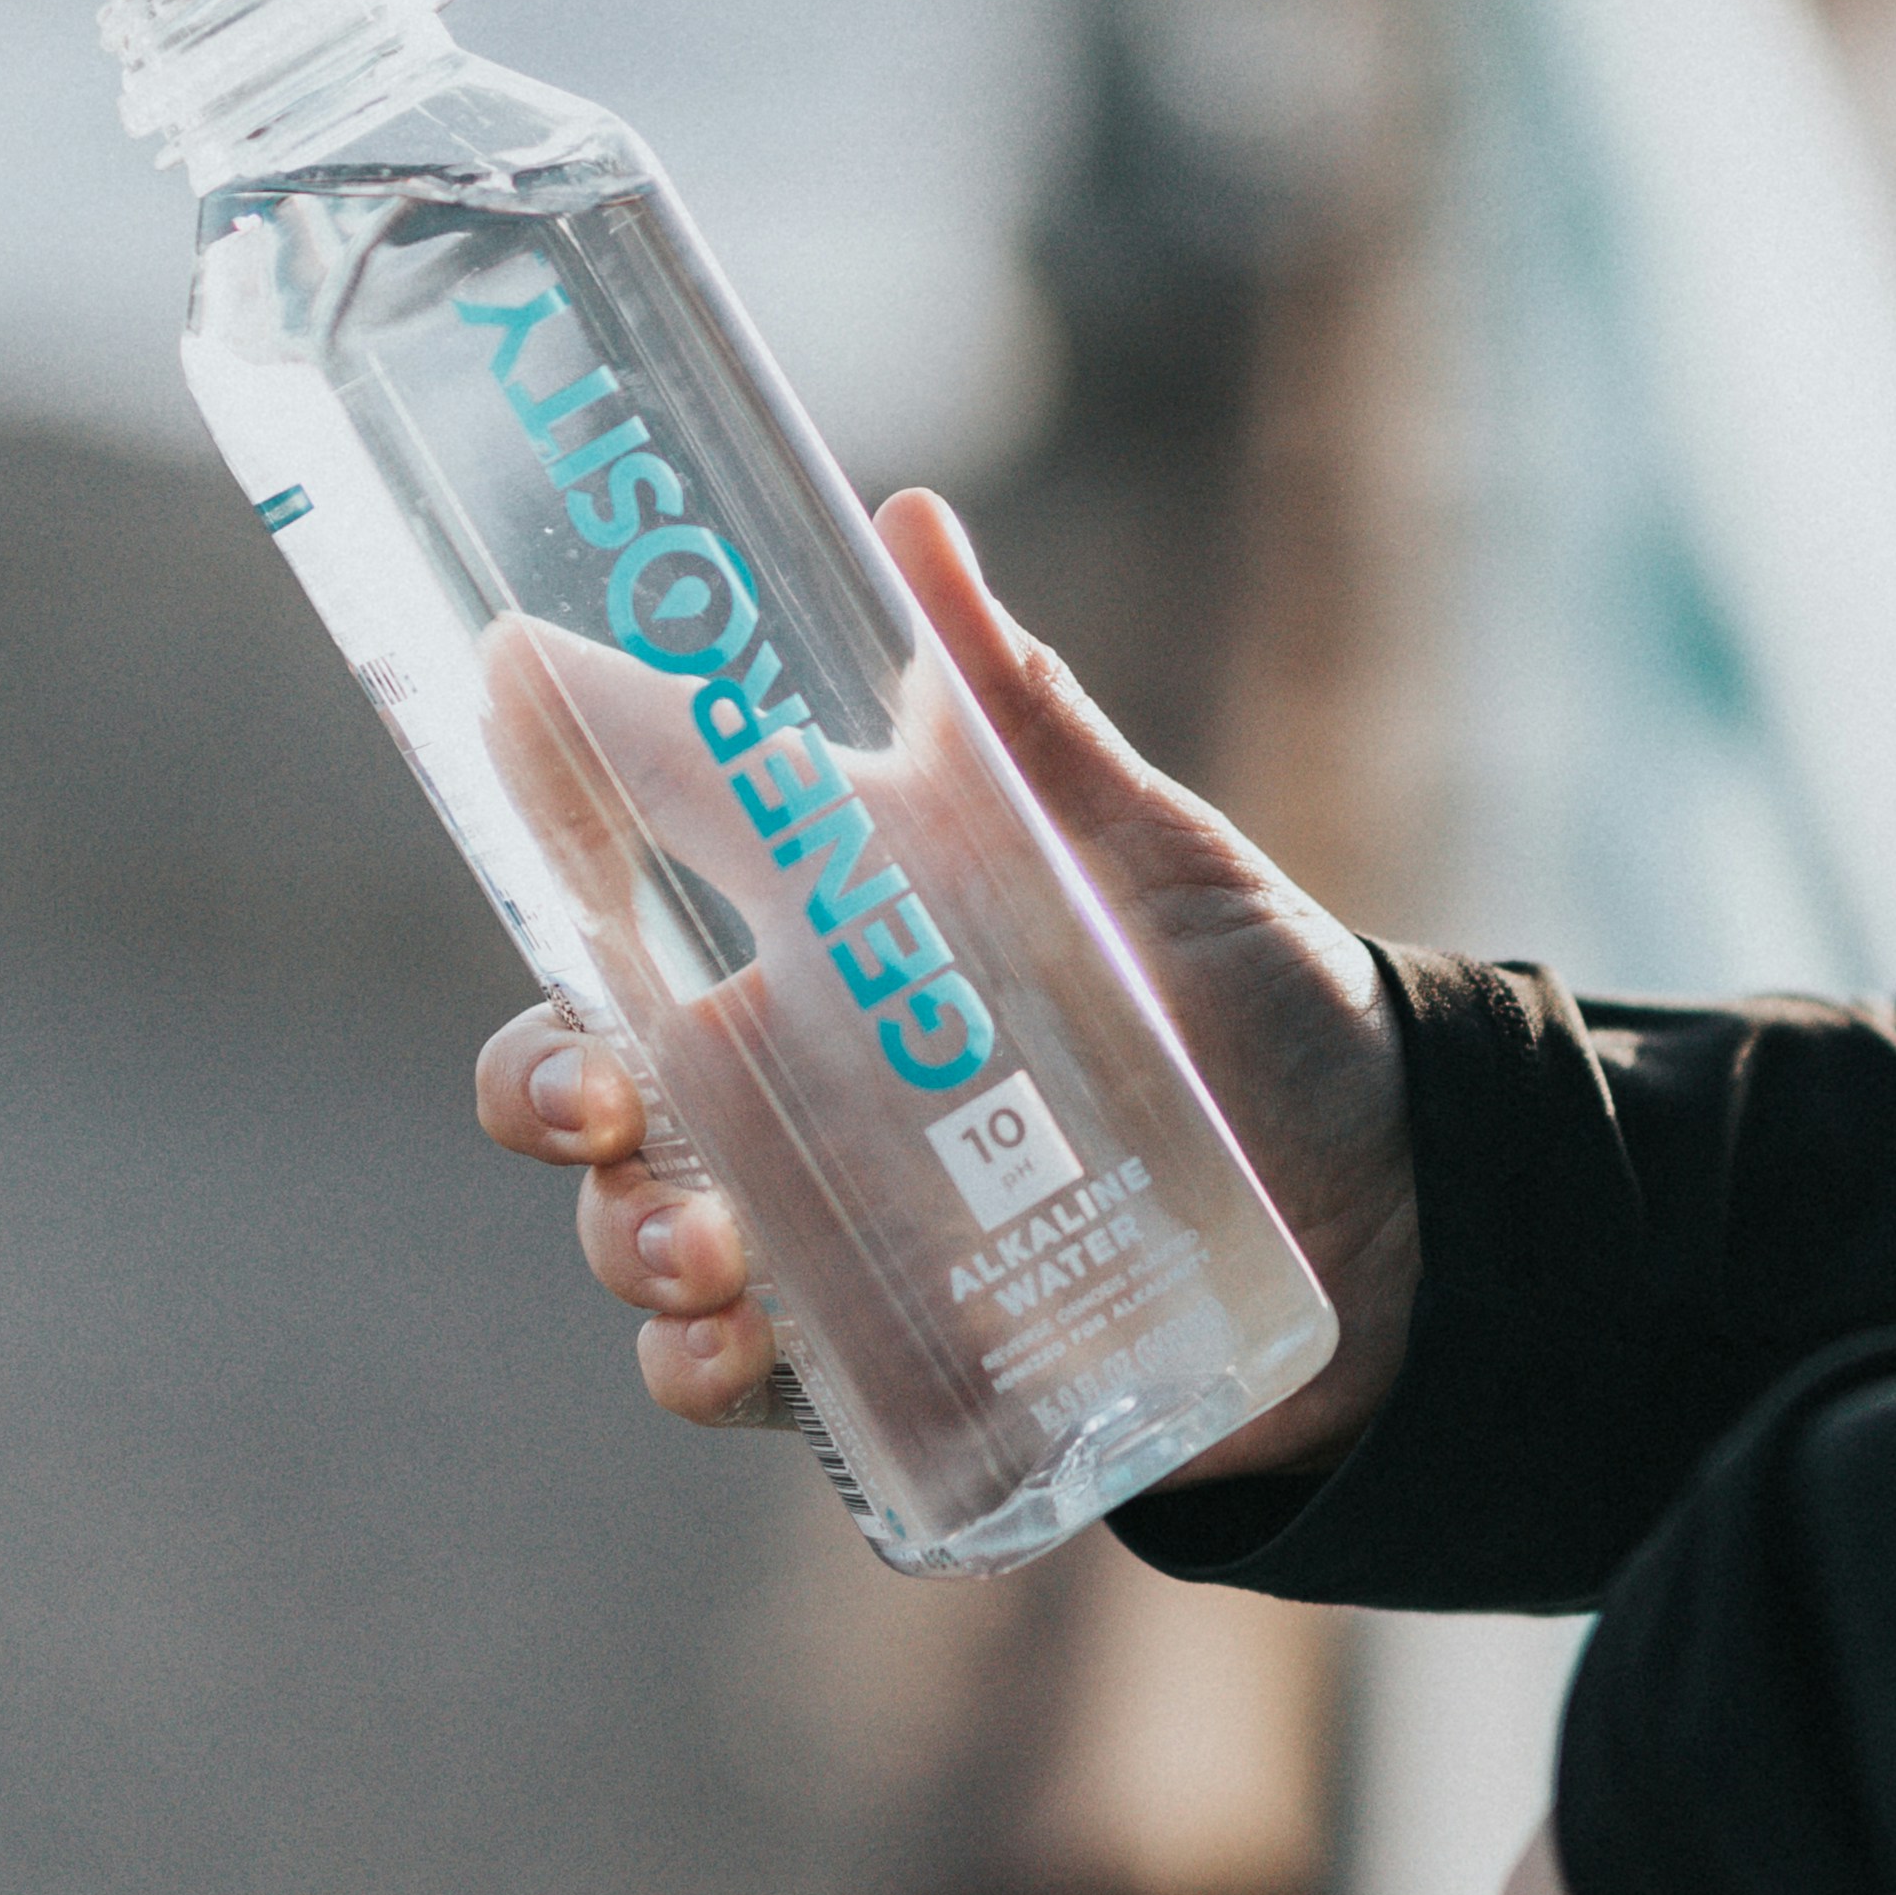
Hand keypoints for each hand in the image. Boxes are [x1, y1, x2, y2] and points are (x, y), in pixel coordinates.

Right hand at [472, 484, 1421, 1473]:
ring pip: (635, 1228)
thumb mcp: (1137, 851)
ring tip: (702, 1246)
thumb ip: (1018, 714)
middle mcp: (783, 1083)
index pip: (625, 872)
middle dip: (540, 1082)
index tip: (503, 743)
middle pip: (582, 1072)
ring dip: (623, 1238)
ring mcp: (818, 1226)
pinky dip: (699, 1367)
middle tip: (596, 1088)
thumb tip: (912, 519)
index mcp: (812, 938)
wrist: (1392, 1210)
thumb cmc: (1252, 1000)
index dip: (544, 809)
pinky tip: (726, 1347)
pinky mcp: (876, 1359)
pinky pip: (731, 1375)